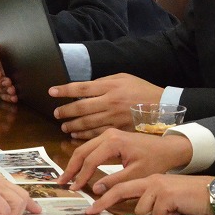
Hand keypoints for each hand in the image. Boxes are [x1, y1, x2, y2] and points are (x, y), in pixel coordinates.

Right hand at [0, 44, 16, 101]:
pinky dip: (6, 97)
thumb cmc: (17, 44)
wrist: (24, 48)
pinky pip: (0, 93)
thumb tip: (12, 54)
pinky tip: (13, 98)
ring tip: (12, 91)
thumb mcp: (11, 44)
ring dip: (2, 90)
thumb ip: (8, 48)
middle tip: (8, 83)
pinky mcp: (2, 84)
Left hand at [50, 74, 164, 139]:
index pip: (81, 88)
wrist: (163, 106)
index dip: (64, 90)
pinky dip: (84, 136)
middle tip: (56, 114)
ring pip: (87, 123)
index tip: (51, 91)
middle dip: (65, 111)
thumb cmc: (142, 90)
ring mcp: (114, 117)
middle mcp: (110, 102)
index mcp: (110, 86)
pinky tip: (76, 136)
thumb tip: (84, 87)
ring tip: (64, 126)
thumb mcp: (123, 78)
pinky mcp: (119, 130)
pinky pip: (97, 134)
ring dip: (72, 125)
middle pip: (80, 108)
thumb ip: (104, 82)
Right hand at [58, 129, 192, 193]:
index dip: (81, 176)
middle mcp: (108, 135)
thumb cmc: (156, 161)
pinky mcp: (111, 137)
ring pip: (84, 148)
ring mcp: (109, 134)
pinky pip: (92, 147)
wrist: (169, 148)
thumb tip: (95, 190)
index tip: (74, 189)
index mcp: (113, 142)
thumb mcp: (136, 175)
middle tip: (62, 182)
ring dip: (75, 163)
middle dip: (71, 168)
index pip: (90, 160)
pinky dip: (83, 159)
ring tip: (67, 177)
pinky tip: (79, 169)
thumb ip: (114, 182)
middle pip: (82, 151)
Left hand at [86, 173, 214, 214]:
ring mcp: (158, 186)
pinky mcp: (166, 195)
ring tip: (173, 211)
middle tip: (91, 211)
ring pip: (143, 210)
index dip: (106, 197)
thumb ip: (152, 204)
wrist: (213, 193)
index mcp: (150, 180)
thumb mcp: (167, 201)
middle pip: (122, 190)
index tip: (91, 207)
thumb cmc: (191, 199)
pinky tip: (178, 211)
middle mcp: (151, 180)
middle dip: (105, 201)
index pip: (122, 187)